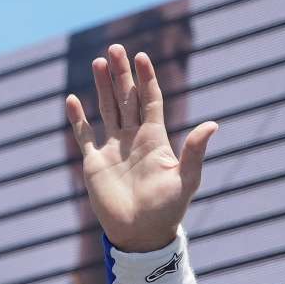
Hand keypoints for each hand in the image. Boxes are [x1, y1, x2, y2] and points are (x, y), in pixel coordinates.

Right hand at [65, 44, 217, 251]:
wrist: (142, 234)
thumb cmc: (169, 209)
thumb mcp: (186, 179)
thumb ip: (194, 150)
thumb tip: (213, 124)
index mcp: (155, 139)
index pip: (150, 101)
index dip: (147, 79)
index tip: (142, 56)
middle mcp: (134, 139)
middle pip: (127, 98)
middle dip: (122, 75)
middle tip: (116, 49)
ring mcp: (114, 148)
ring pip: (107, 110)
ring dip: (102, 87)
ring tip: (99, 62)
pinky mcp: (95, 162)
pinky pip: (84, 136)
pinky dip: (77, 119)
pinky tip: (72, 100)